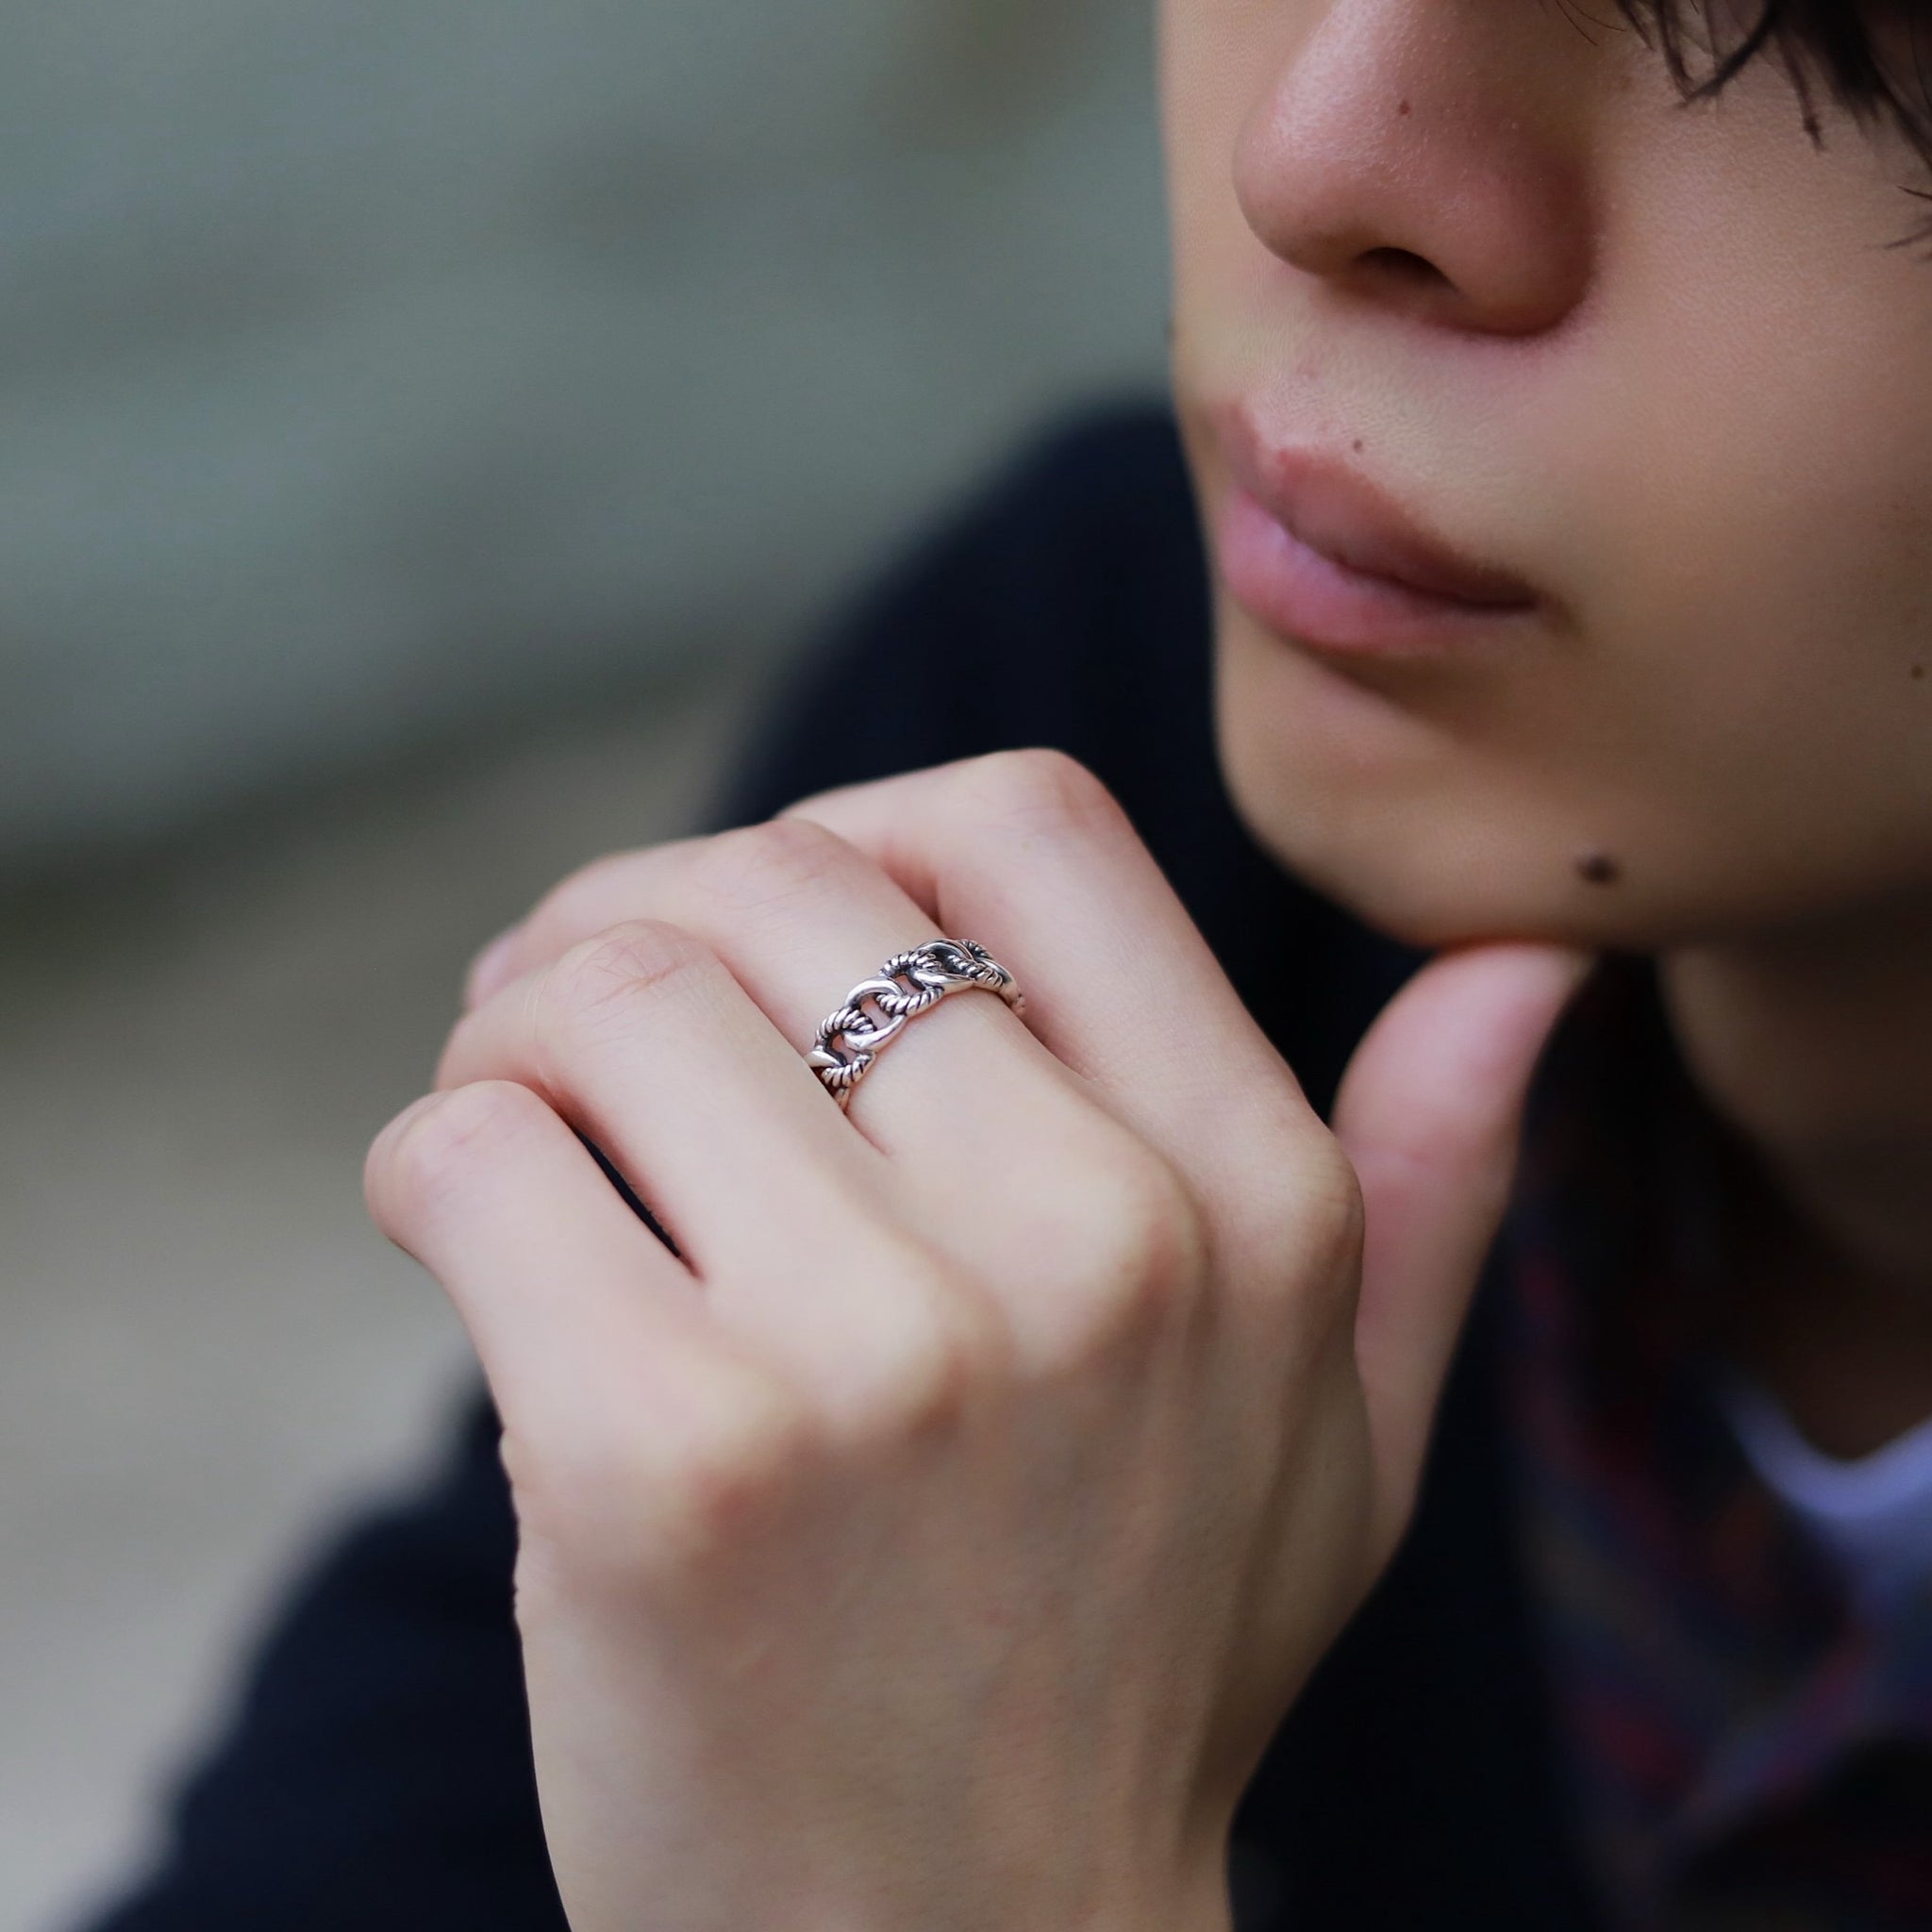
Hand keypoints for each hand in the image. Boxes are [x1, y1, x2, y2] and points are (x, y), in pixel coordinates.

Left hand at [365, 749, 1587, 1931]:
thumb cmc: (1132, 1668)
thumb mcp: (1338, 1433)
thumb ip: (1431, 1184)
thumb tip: (1528, 961)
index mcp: (1252, 1202)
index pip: (1021, 817)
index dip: (854, 830)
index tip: (772, 938)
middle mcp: (1097, 1246)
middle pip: (779, 881)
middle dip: (639, 919)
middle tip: (580, 1018)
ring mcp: (880, 1354)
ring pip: (606, 989)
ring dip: (517, 1027)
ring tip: (520, 1123)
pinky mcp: (665, 1459)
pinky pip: (474, 1149)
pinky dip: (435, 1162)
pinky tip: (471, 1244)